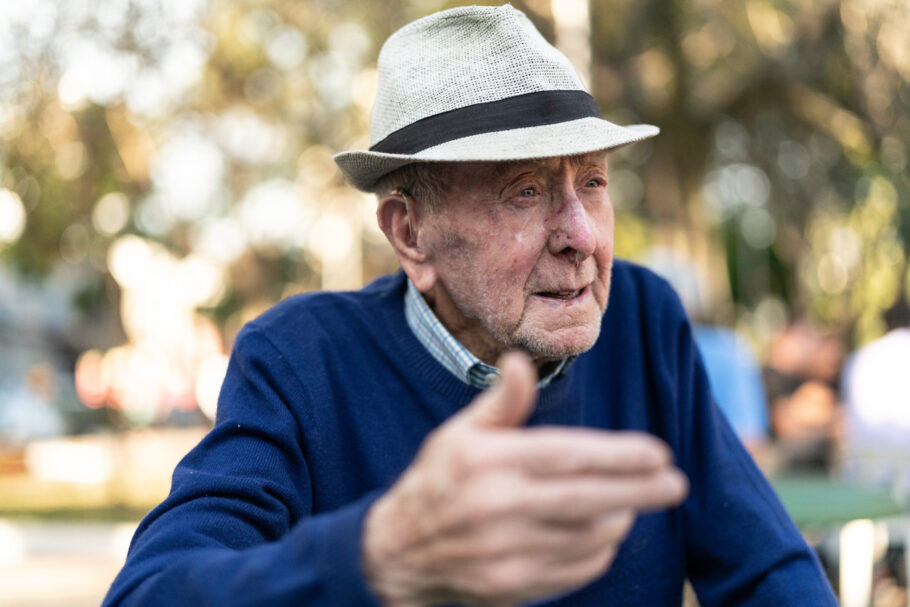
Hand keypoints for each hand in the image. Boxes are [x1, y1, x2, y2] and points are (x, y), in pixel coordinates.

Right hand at [362, 352, 687, 606]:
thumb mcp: (460, 433)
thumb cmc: (438, 481)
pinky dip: (598, 552)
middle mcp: (495, 506)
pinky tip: (604, 533)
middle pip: (585, 498)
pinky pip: (572, 570)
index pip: (565, 455)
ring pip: (585, 536)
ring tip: (633, 502)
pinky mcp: (511, 585)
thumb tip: (522, 361)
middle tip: (676, 483)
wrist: (397, 552)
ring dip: (619, 518)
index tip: (658, 451)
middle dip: (640, 490)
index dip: (617, 454)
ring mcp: (503, 551)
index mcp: (485, 461)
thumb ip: (501, 402)